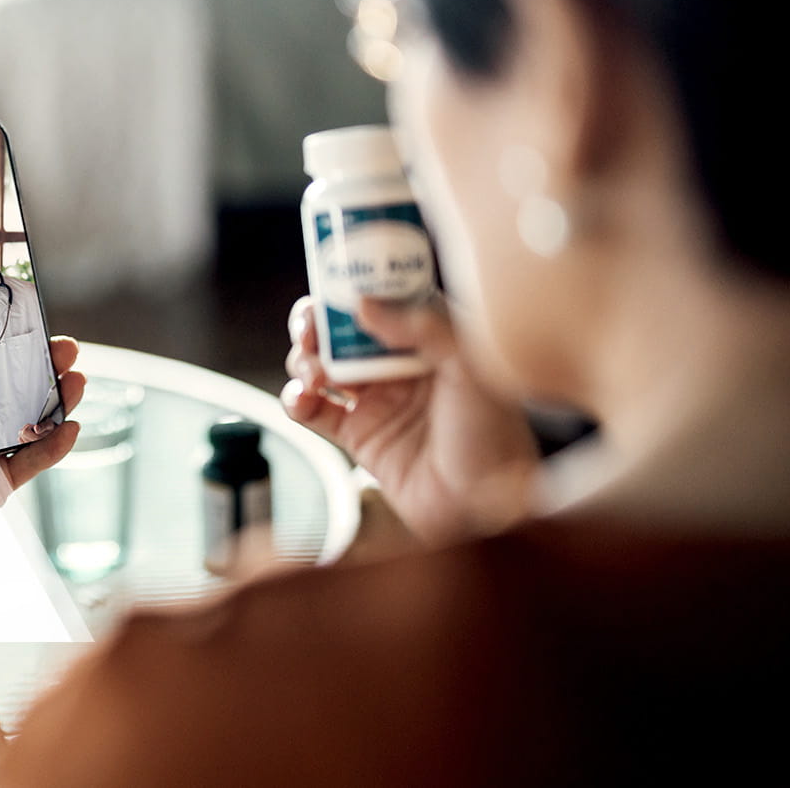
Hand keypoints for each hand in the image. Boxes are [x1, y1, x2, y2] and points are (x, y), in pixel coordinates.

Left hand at [0, 279, 85, 491]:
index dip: (9, 335)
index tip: (31, 315)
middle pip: (18, 382)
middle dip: (47, 362)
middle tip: (64, 346)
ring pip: (36, 417)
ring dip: (62, 398)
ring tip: (76, 380)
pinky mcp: (2, 478)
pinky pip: (38, 460)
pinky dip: (57, 445)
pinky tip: (71, 427)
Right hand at [283, 294, 539, 544]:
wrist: (483, 509)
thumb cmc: (493, 436)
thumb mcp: (470, 366)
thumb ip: (421, 326)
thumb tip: (362, 303)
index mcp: (431, 339)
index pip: (385, 296)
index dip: (355, 284)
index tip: (332, 280)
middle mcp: (400, 364)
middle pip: (342, 329)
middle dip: (317, 323)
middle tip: (309, 329)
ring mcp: (376, 399)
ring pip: (321, 364)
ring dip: (305, 360)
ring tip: (314, 374)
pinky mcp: (357, 435)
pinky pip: (313, 409)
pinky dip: (296, 399)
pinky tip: (303, 398)